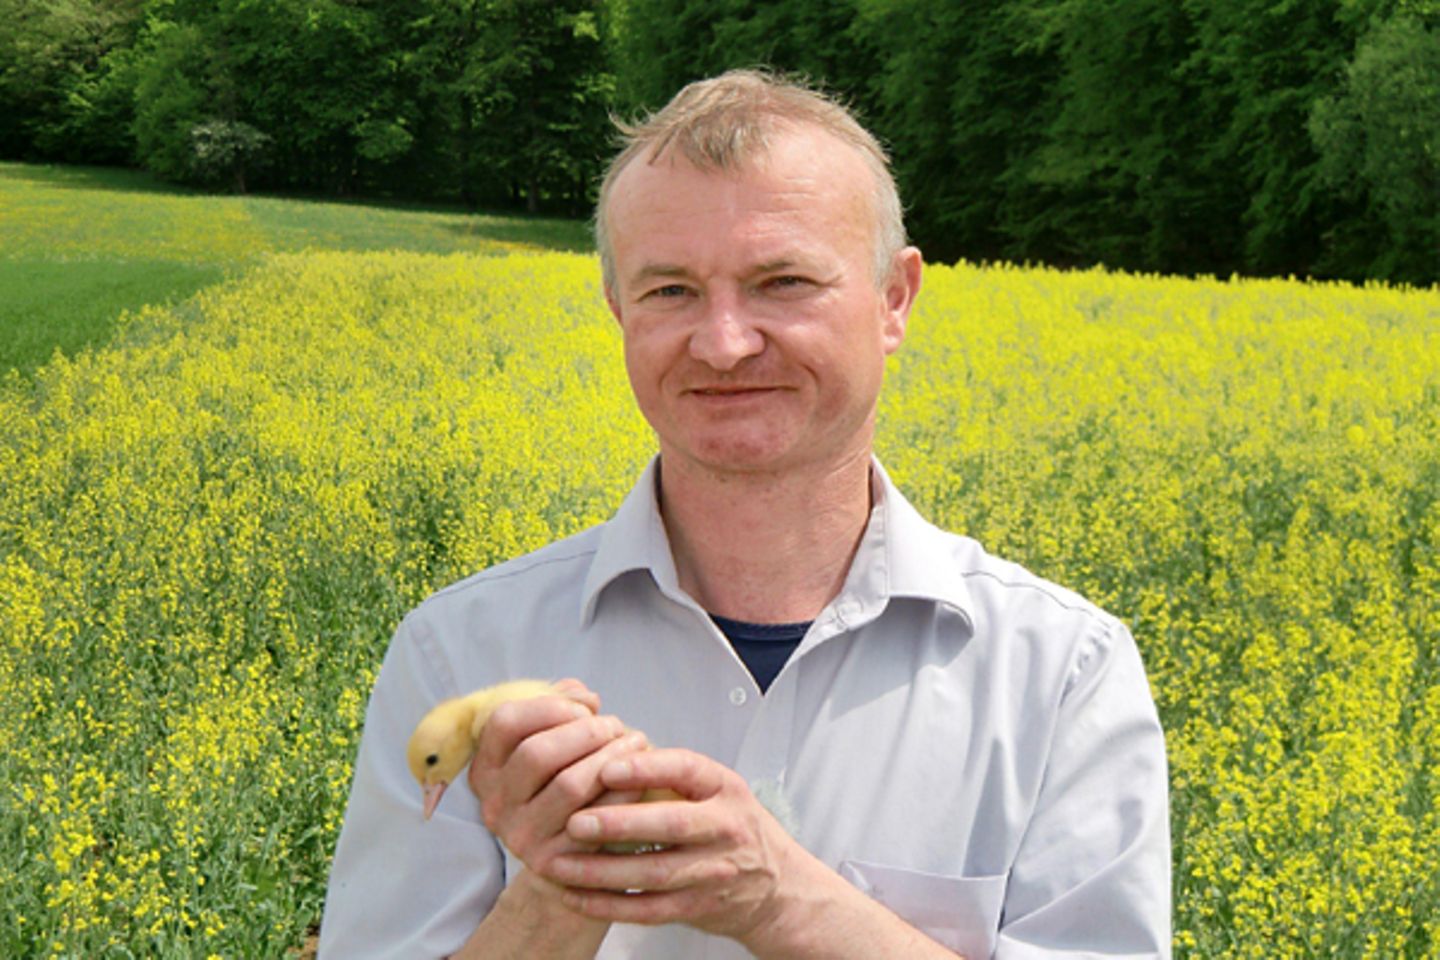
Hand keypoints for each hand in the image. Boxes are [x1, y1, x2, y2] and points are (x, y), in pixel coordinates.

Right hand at [467, 680, 644, 877]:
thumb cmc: (564, 782)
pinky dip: (623, 791)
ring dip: (611, 756)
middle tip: (616, 726)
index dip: (551, 705)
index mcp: (486, 768)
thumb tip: (585, 699)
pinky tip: (639, 778)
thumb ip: (561, 707)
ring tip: (635, 742)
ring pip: (569, 785)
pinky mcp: (553, 862)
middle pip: (536, 753)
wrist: (569, 858)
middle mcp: (494, 804)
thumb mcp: (552, 741)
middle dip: (586, 732)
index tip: (586, 708)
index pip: (504, 722)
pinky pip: (596, 818)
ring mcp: (520, 836)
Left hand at [545, 748, 802, 946]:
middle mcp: (724, 827)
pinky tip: (575, 897)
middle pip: (670, 824)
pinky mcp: (698, 907)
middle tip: (575, 821)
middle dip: (619, 823)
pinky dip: (609, 906)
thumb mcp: (716, 789)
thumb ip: (670, 774)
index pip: (686, 769)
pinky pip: (649, 911)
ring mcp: (713, 871)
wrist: (777, 886)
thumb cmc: (731, 825)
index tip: (606, 766)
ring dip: (601, 871)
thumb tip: (605, 745)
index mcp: (724, 788)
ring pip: (653, 873)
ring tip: (558, 863)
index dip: (646, 768)